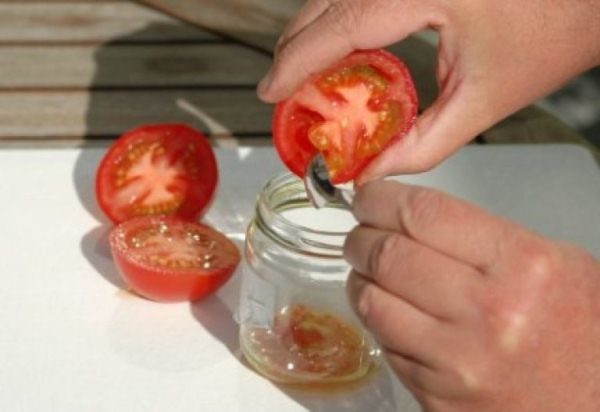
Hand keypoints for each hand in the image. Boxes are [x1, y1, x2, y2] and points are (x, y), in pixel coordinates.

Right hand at [258, 0, 599, 180]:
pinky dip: (340, 21)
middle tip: (286, 95)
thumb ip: (421, 145)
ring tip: (309, 81)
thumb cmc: (554, 31)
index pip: (337, 25)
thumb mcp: (483, 102)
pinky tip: (342, 52)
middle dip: (295, 50)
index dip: (294, 62)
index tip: (269, 92)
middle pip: (323, 3)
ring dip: (314, 35)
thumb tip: (372, 172)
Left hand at [344, 180, 599, 410]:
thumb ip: (481, 236)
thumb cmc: (582, 333)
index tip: (368, 196)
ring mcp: (458, 362)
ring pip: (373, 303)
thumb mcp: (552, 264)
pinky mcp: (438, 398)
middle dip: (360, 238)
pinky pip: (386, 347)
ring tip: (366, 271)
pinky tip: (389, 311)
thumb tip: (408, 216)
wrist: (596, 406)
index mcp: (523, 266)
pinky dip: (378, 322)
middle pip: (388, 255)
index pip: (424, 214)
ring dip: (359, 280)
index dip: (380, 198)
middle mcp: (488, 313)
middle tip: (360, 233)